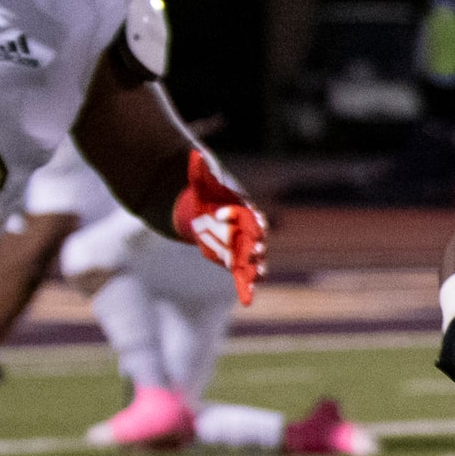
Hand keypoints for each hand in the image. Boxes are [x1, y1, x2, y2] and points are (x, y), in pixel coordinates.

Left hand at [174, 150, 264, 304]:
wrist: (199, 214)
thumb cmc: (206, 197)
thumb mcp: (201, 183)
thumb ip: (201, 171)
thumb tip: (195, 154)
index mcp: (245, 212)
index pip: (250, 216)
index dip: (246, 219)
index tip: (236, 218)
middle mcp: (249, 231)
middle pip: (257, 240)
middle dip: (257, 245)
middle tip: (256, 249)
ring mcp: (243, 248)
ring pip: (254, 260)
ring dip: (256, 268)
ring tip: (258, 275)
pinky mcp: (234, 262)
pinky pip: (243, 276)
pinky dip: (247, 288)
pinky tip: (248, 300)